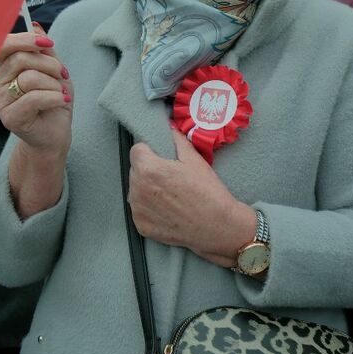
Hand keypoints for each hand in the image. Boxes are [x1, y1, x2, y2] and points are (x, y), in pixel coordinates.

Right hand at [0, 29, 71, 155]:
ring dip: (54, 84)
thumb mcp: (53, 70)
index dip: (25, 39)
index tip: (48, 43)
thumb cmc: (53, 100)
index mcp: (6, 68)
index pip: (4, 45)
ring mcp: (2, 101)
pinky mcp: (10, 117)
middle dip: (50, 64)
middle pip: (21, 59)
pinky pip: (34, 98)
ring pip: (30, 78)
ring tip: (60, 92)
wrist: (55, 133)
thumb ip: (43, 50)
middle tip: (64, 74)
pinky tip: (62, 101)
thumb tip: (35, 25)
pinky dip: (55, 97)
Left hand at [128, 130, 257, 267]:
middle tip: (169, 176)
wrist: (217, 226)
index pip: (136, 150)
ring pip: (135, 190)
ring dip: (146, 188)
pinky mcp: (141, 226)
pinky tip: (167, 208)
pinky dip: (149, 207)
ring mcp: (138, 210)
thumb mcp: (194, 159)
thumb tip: (167, 127)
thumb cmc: (207, 191)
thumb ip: (176, 139)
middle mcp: (137, 190)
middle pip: (135, 170)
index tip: (160, 156)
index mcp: (148, 169)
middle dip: (148, 169)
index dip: (149, 150)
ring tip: (169, 193)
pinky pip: (139, 209)